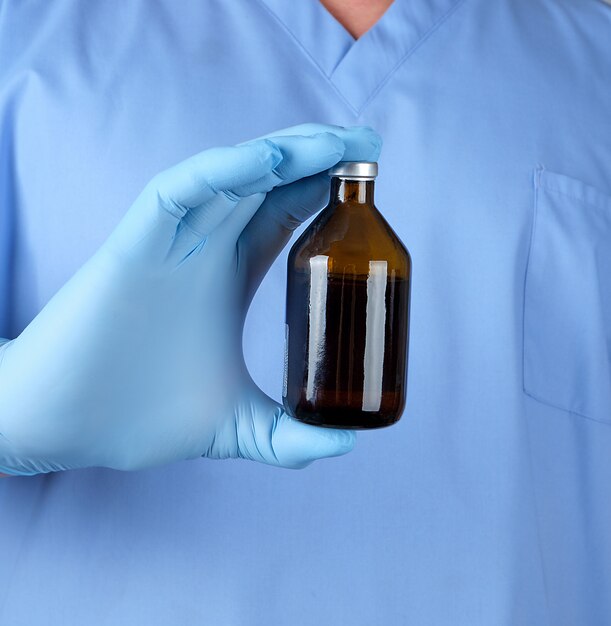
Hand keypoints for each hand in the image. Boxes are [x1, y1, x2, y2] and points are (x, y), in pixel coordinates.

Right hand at [0, 124, 381, 473]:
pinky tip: (272, 162)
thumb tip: (345, 447)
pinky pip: (179, 192)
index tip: (368, 179)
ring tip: (335, 140)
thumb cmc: (138, 418)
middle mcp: (202, 250)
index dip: (324, 192)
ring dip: (284, 153)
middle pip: (266, 186)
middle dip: (316, 157)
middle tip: (368, 142)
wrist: (63, 427)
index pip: (284, 218)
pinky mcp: (134, 248)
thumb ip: (288, 439)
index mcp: (227, 277)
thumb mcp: (235, 427)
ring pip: (231, 177)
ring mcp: (169, 244)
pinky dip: (223, 171)